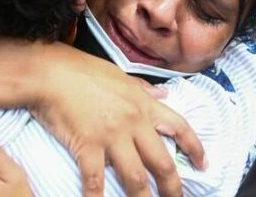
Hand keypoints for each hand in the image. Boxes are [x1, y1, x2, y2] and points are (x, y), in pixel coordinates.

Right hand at [29, 43, 204, 196]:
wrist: (51, 72)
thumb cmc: (82, 70)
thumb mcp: (120, 75)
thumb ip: (143, 88)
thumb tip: (164, 94)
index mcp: (142, 104)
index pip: (179, 126)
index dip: (195, 147)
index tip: (204, 163)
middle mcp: (133, 122)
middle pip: (162, 162)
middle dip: (173, 188)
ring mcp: (111, 135)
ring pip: (135, 177)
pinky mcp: (88, 145)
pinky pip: (95, 180)